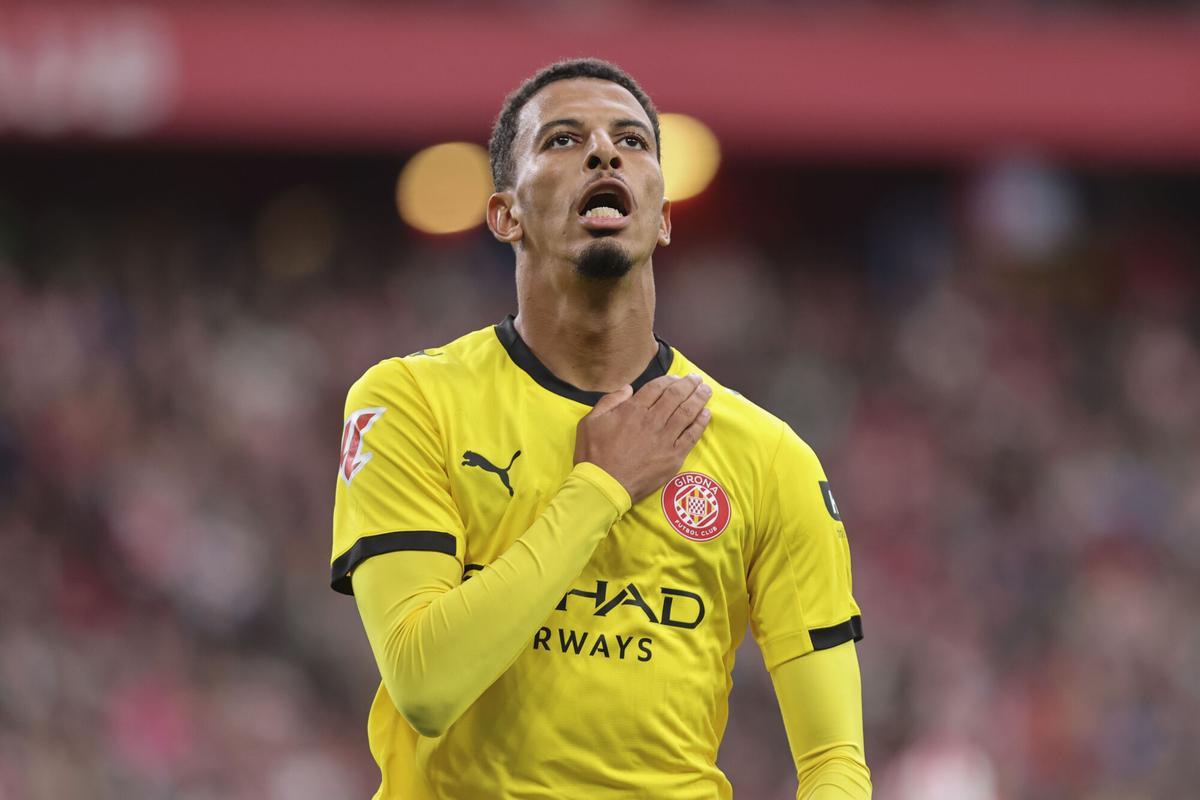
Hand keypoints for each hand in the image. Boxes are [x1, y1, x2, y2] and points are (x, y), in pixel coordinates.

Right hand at [574, 374, 712, 502]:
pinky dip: (701, 423)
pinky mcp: (674, 456)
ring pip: (687, 412)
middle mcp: (652, 420)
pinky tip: (707, 414)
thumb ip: (609, 401)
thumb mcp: (590, 421)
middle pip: (676, 396)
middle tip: (696, 378)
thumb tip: (628, 389)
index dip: (669, 380)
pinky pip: (692, 436)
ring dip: (699, 398)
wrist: (604, 486)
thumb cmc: (594, 455)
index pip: (657, 387)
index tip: (677, 377)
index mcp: (633, 409)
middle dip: (688, 384)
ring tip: (706, 390)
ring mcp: (665, 438)